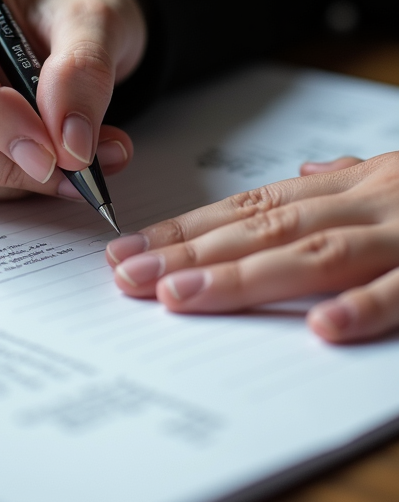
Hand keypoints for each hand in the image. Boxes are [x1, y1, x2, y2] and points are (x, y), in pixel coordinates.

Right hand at [0, 0, 146, 199]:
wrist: (68, 20)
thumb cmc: (68, 2)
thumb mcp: (95, 16)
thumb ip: (85, 69)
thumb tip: (70, 143)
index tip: (51, 142)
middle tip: (72, 164)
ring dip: (8, 178)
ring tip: (81, 161)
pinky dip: (5, 186)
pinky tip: (54, 166)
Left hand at [107, 154, 398, 342]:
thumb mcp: (397, 175)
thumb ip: (346, 179)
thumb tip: (302, 172)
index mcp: (353, 187)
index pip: (255, 207)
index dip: (189, 229)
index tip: (130, 250)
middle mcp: (368, 203)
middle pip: (268, 228)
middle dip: (193, 253)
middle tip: (129, 276)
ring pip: (317, 251)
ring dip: (246, 276)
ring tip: (180, 297)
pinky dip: (362, 305)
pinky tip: (320, 329)